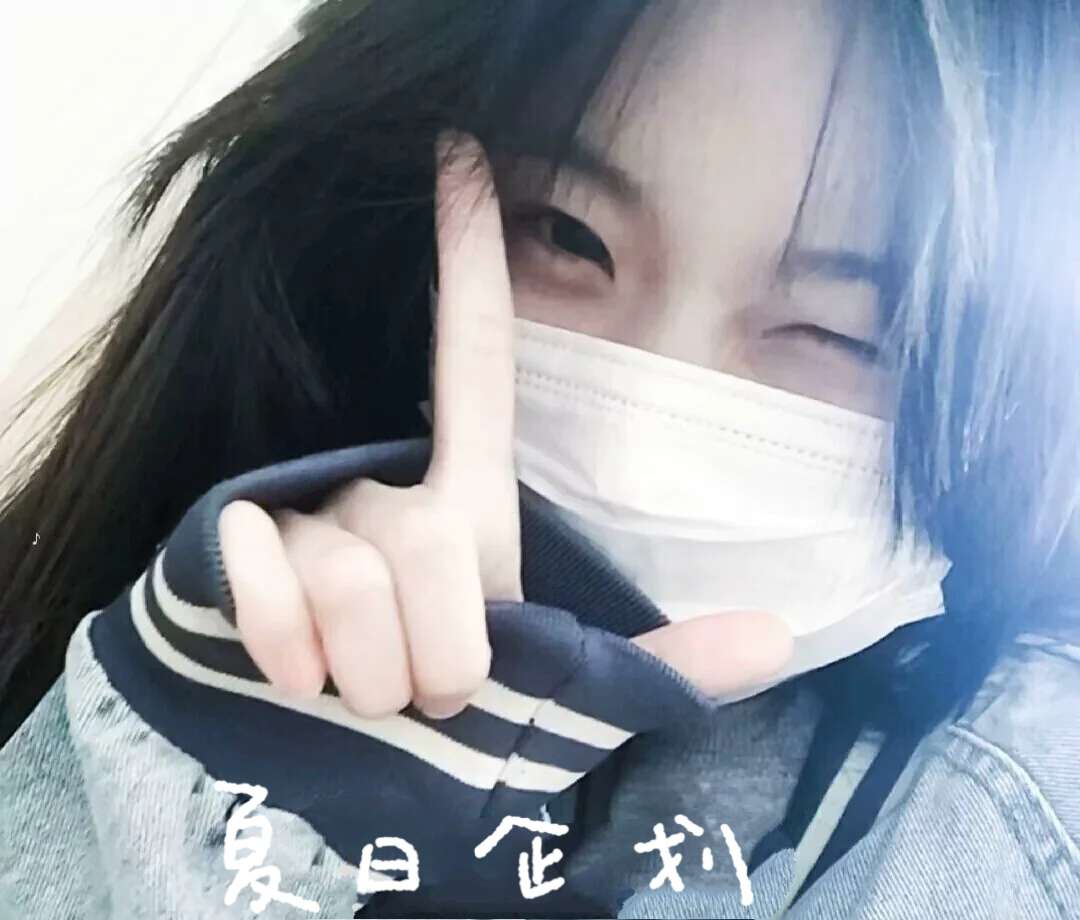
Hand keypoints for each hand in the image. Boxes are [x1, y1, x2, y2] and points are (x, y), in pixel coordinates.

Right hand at [218, 132, 791, 719]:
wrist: (351, 787)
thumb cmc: (466, 726)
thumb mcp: (567, 690)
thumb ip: (663, 661)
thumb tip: (780, 635)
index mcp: (472, 501)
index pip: (470, 355)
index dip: (465, 255)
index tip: (457, 152)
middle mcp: (386, 487)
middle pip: (427, 541)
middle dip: (440, 655)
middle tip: (430, 692)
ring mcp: (304, 513)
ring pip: (351, 578)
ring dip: (371, 674)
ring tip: (364, 693)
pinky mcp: (234, 546)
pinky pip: (264, 573)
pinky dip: (287, 645)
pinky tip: (294, 672)